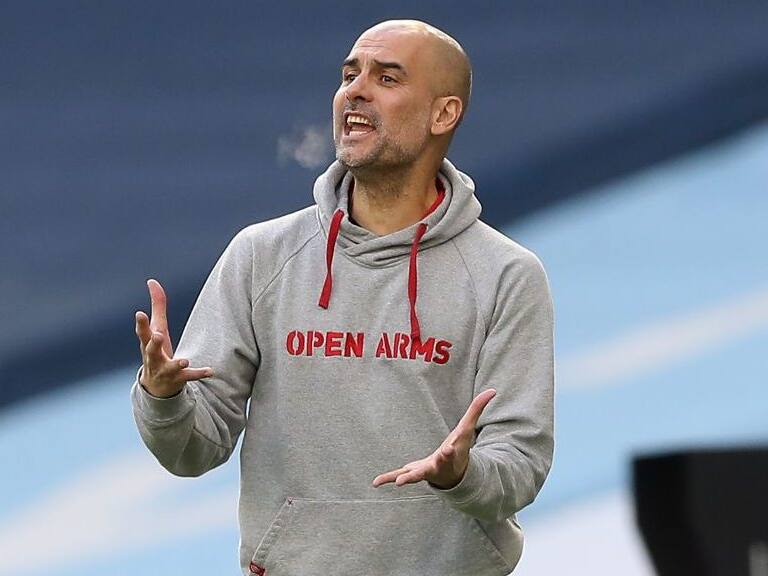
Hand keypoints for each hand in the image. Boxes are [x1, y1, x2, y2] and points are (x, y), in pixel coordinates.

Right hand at [135, 278, 212, 397]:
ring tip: (184, 361)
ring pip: (170, 367)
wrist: (156, 387)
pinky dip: (199, 374)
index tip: (139, 313)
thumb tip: (152, 281)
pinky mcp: (178, 379)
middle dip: (154, 343)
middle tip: (158, 335)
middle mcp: (154, 358)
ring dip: (177, 364)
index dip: (141, 323)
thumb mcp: (156, 328)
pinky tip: (211, 370)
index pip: (142, 333)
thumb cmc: (156, 350)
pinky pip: (189, 377)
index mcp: (148, 344)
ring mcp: (165, 370)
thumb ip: (157, 305)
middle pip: (151, 350)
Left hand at [372, 388, 496, 489]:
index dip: (449, 451)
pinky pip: (399, 475)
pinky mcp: (413, 472)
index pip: (451, 452)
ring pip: (416, 475)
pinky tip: (376, 482)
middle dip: (427, 469)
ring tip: (399, 483)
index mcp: (451, 455)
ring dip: (407, 478)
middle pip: (433, 467)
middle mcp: (438, 466)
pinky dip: (388, 478)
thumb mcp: (467, 429)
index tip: (448, 449)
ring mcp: (425, 471)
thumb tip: (493, 390)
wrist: (453, 473)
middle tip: (420, 474)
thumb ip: (477, 409)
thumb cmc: (459, 448)